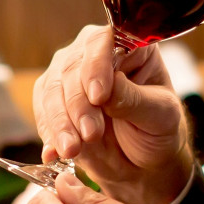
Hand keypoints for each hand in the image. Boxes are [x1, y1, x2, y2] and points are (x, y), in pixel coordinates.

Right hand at [33, 24, 192, 203]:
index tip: (99, 97)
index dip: (97, 66)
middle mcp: (92, 54)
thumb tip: (110, 85)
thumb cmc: (157, 129)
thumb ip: (135, 99)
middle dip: (78, 104)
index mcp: (127, 45)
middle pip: (72, 68)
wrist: (142, 161)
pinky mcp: (51, 101)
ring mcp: (68, 76)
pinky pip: (43, 113)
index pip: (103, 42)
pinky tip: (54, 153)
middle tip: (90, 134)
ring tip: (71, 150)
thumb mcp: (160, 115)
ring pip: (52, 91)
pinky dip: (49, 134)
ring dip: (60, 122)